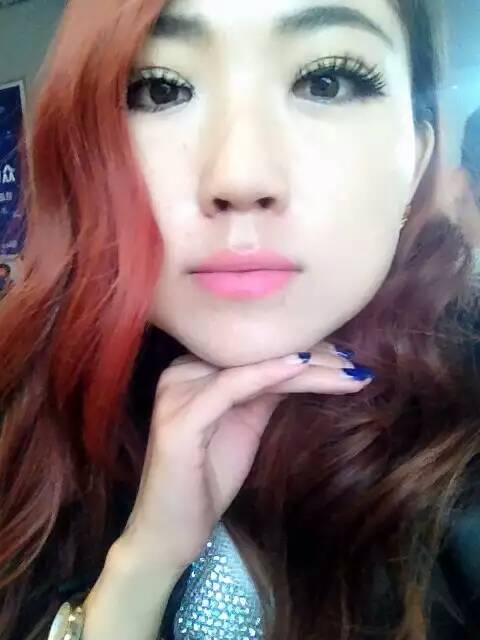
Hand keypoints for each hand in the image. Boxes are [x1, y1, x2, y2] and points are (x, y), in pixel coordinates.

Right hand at [117, 342, 372, 574]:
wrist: (170, 533)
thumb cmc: (206, 480)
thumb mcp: (244, 426)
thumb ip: (264, 392)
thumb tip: (307, 365)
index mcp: (194, 371)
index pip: (255, 350)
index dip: (303, 348)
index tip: (345, 354)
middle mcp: (181, 373)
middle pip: (255, 354)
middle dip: (311, 356)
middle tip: (355, 362)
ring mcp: (177, 393)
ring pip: (250, 366)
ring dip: (305, 366)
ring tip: (348, 369)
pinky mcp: (180, 419)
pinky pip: (231, 387)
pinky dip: (268, 375)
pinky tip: (302, 367)